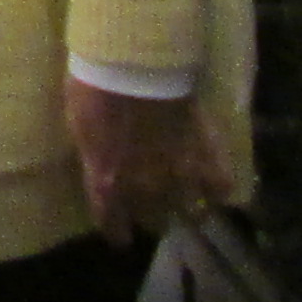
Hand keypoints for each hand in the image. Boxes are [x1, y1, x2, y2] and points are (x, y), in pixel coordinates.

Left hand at [65, 80, 229, 241]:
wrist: (130, 65)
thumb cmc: (93, 90)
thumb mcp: (80, 131)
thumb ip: (95, 158)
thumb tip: (102, 168)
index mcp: (108, 185)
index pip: (113, 225)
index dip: (119, 233)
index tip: (123, 236)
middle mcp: (144, 190)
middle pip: (154, 221)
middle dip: (154, 216)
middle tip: (156, 208)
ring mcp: (179, 175)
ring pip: (192, 212)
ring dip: (189, 209)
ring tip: (193, 205)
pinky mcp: (206, 156)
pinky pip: (221, 187)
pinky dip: (219, 188)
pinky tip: (218, 187)